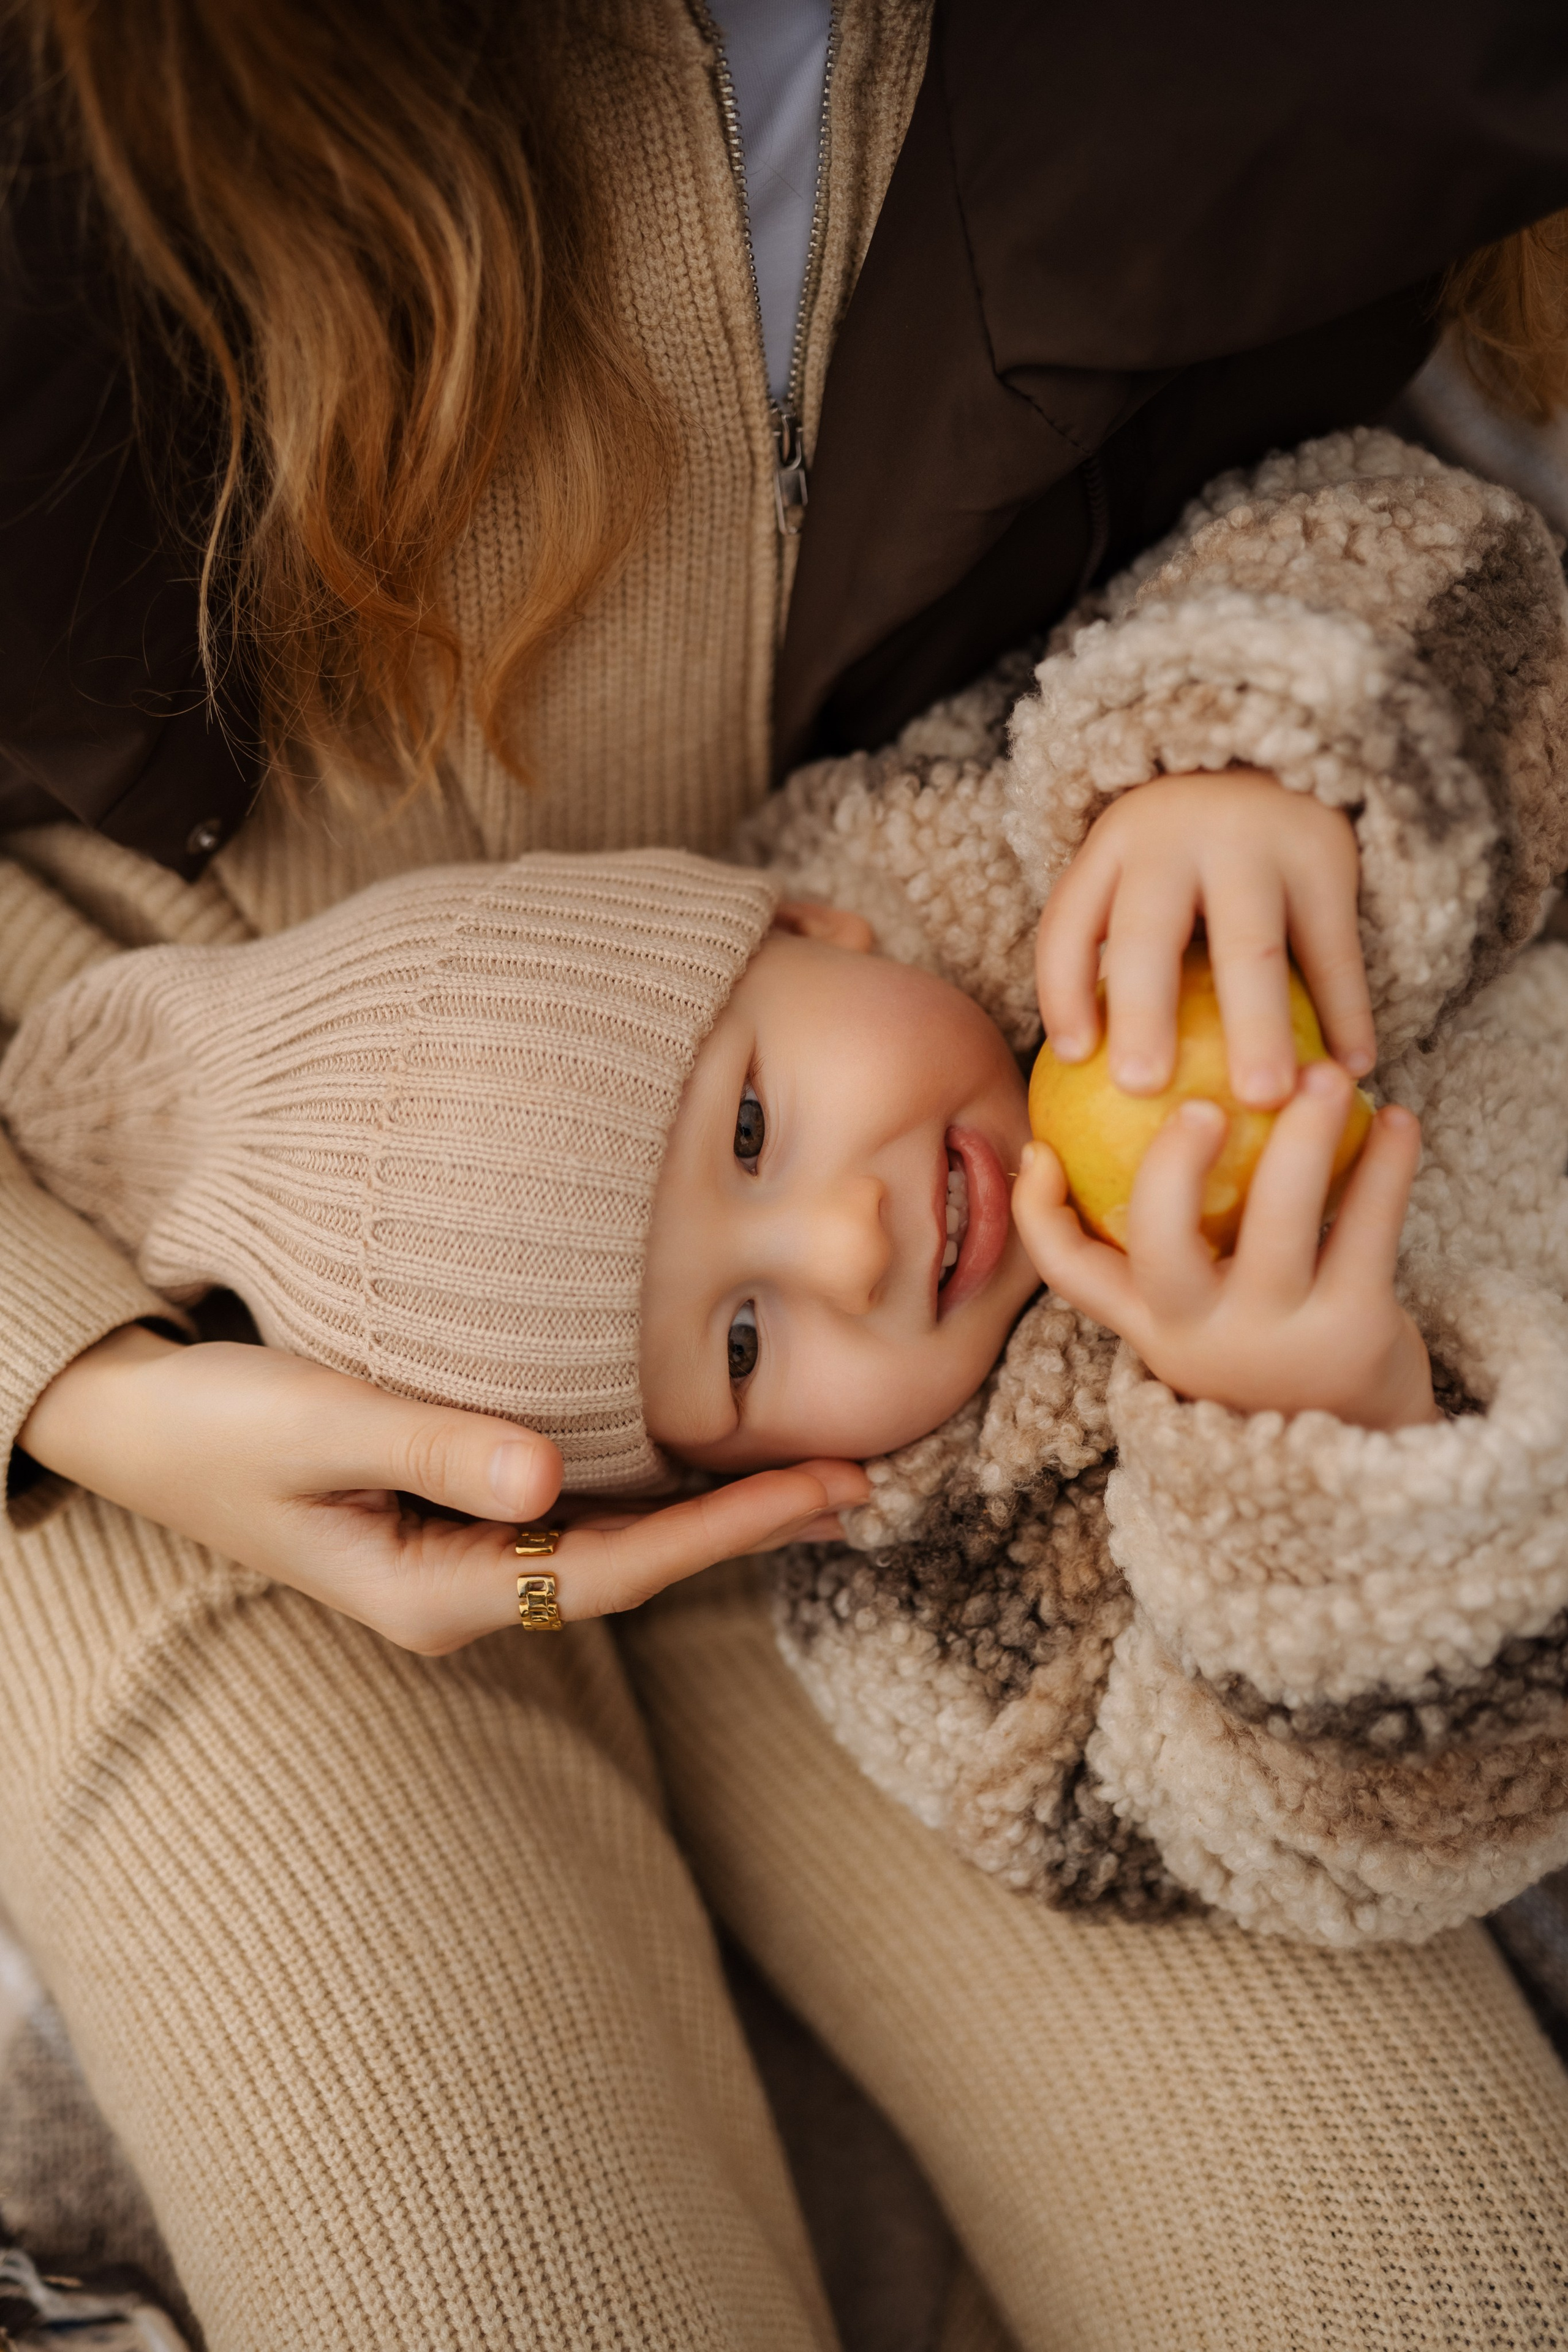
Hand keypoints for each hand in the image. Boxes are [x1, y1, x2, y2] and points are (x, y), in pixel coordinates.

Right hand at [18, 1330, 868, 1653]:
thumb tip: (548, 1477)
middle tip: (862, 1479)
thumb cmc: (212, 1423)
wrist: (131, 1425)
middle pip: (632, 1565)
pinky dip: (648, 1488)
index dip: (727, 1530)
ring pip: (610, 1542)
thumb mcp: (316, 1424)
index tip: (829, 1487)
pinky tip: (701, 1459)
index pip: (616, 1567)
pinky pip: (572, 1513)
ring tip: (812, 1474)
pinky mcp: (447, 1517)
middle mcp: (458, 1590)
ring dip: (708, 1511)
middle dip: (745, 1527)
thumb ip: (432, 1444)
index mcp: (433, 1590)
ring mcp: (454, 1559)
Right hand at [1011, 1060, 1436, 1430]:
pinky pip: (1369, 1227)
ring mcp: (1279, 1337)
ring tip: (1325, 1073)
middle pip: (1161, 1243)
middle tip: (1204, 1100)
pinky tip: (1398, 1120)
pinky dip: (1387, 1164)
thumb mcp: (1214, 1316)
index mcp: (1156, 1326)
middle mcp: (1203, 1336)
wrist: (1371, 1439)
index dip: (1039, 1212)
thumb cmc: (1279, 1344)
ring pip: (1279, 1220)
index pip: (1071, 1274)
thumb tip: (1150, 1124)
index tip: (1040, 1147)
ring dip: (1305, 1133)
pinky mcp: (1356, 1330)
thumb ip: (1184, 1246)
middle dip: (1171, 1164)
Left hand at [1036, 770, 1375, 1108]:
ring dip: (1258, 1028)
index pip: (1069, 922)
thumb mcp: (1139, 869)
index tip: (1074, 1061)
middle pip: (1149, 935)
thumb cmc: (1191, 853)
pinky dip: (1346, 1009)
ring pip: (1251, 948)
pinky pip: (1333, 948)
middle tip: (1141, 1087)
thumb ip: (1116, 946)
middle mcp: (1176, 838)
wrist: (1279, 755)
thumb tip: (1086, 1075)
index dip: (1061, 991)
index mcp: (1116, 846)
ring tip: (1267, 1101)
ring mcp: (1255, 843)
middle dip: (1143, 1014)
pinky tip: (1353, 1065)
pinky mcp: (1326, 856)